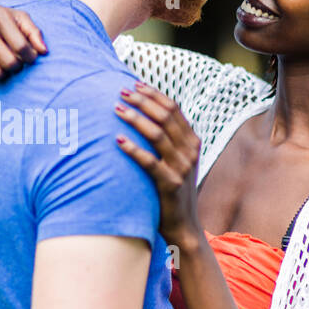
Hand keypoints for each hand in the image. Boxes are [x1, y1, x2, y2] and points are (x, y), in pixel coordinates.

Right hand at [0, 0, 46, 81]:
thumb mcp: (16, 16)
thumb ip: (33, 32)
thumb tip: (43, 51)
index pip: (21, 46)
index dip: (30, 57)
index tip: (30, 57)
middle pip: (9, 62)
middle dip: (17, 67)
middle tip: (16, 62)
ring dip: (3, 74)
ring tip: (3, 66)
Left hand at [114, 82, 201, 246]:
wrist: (183, 225)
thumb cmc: (172, 189)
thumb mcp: (177, 161)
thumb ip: (168, 140)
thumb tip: (146, 115)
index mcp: (192, 141)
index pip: (173, 108)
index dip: (153, 94)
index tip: (134, 84)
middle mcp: (189, 151)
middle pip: (165, 116)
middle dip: (142, 101)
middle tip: (121, 92)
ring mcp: (181, 167)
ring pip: (157, 134)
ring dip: (135, 118)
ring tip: (117, 109)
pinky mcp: (170, 184)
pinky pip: (149, 162)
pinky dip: (133, 148)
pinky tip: (117, 139)